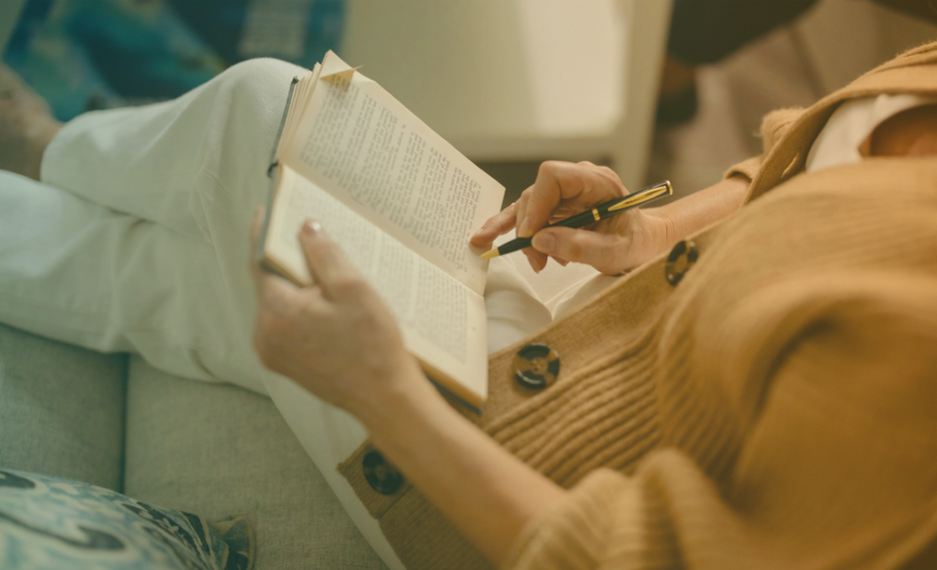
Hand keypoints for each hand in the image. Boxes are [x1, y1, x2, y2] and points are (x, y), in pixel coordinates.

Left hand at [250, 210, 425, 416]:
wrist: (386, 398)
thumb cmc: (373, 347)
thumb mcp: (353, 289)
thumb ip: (324, 254)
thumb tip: (306, 229)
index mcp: (276, 312)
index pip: (259, 261)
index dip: (264, 233)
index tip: (267, 212)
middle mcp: (264, 334)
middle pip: (269, 283)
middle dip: (289, 263)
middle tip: (313, 244)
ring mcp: (273, 352)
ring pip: (278, 305)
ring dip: (298, 290)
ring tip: (329, 281)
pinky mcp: (285, 364)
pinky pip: (286, 325)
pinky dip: (301, 311)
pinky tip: (329, 310)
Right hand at [470, 161, 673, 274]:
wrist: (645, 244)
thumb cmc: (637, 244)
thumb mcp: (615, 252)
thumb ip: (580, 246)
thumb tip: (540, 240)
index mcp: (597, 182)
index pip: (553, 176)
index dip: (536, 203)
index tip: (531, 233)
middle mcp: (578, 181)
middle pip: (536, 194)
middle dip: (529, 227)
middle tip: (536, 259)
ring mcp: (565, 193)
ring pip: (528, 206)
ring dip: (524, 235)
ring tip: (535, 262)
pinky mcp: (556, 207)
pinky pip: (527, 214)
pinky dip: (510, 228)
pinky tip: (487, 237)